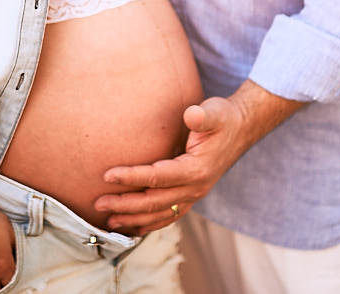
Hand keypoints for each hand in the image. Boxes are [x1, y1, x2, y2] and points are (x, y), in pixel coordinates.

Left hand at [95, 82, 303, 234]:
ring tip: (109, 221)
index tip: (107, 175)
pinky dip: (150, 224)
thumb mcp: (215, 111)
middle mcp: (195, 188)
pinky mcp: (191, 196)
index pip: (156, 177)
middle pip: (154, 202)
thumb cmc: (223, 118)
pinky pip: (169, 216)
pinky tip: (133, 227)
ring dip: (133, 219)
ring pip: (160, 214)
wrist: (241, 129)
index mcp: (196, 170)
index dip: (131, 177)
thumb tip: (192, 114)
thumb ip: (203, 115)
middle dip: (124, 205)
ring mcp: (194, 195)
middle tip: (98, 203)